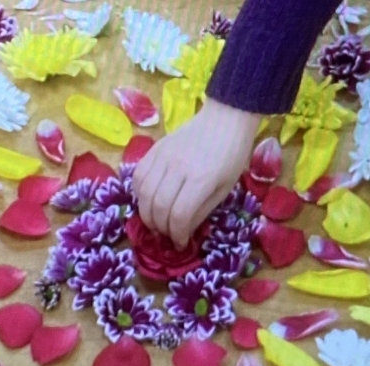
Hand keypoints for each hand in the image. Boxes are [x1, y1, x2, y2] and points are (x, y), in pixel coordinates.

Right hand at [131, 98, 263, 245]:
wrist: (225, 119)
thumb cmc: (231, 156)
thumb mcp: (225, 188)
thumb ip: (202, 211)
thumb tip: (182, 230)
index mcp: (202, 179)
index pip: (178, 215)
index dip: (176, 234)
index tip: (180, 243)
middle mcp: (178, 168)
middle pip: (157, 206)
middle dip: (160, 228)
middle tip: (166, 234)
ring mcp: (163, 156)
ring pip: (143, 193)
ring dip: (146, 213)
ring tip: (155, 221)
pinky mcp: (155, 149)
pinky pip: (138, 175)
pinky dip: (138, 193)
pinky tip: (147, 200)